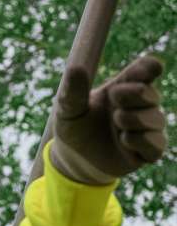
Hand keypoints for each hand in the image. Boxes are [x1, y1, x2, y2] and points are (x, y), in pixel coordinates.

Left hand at [50, 56, 167, 184]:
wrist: (74, 159)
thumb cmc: (74, 126)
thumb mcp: (67, 108)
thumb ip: (72, 90)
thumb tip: (76, 68)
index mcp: (121, 87)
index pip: (144, 71)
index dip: (149, 67)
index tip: (152, 66)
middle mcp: (138, 105)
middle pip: (151, 93)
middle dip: (135, 93)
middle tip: (115, 97)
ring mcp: (146, 128)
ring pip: (156, 118)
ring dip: (134, 119)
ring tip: (116, 121)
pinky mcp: (149, 151)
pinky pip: (157, 144)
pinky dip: (140, 141)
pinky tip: (124, 141)